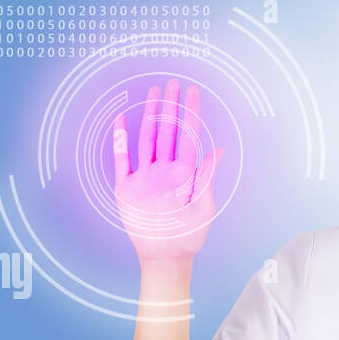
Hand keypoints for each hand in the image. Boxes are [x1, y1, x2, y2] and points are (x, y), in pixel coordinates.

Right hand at [114, 78, 222, 262]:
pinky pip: (121, 159)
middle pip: (167, 131)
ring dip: (148, 115)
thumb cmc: (190, 235)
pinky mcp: (127, 187)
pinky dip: (119, 140)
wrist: (166, 257)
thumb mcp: (204, 207)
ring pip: (146, 139)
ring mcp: (145, 177)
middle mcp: (165, 170)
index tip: (193, 92)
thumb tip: (219, 149)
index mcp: (185, 174)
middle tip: (173, 82)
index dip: (191, 114)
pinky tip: (120, 120)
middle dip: (170, 107)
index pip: (189, 137)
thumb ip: (208, 177)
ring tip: (153, 93)